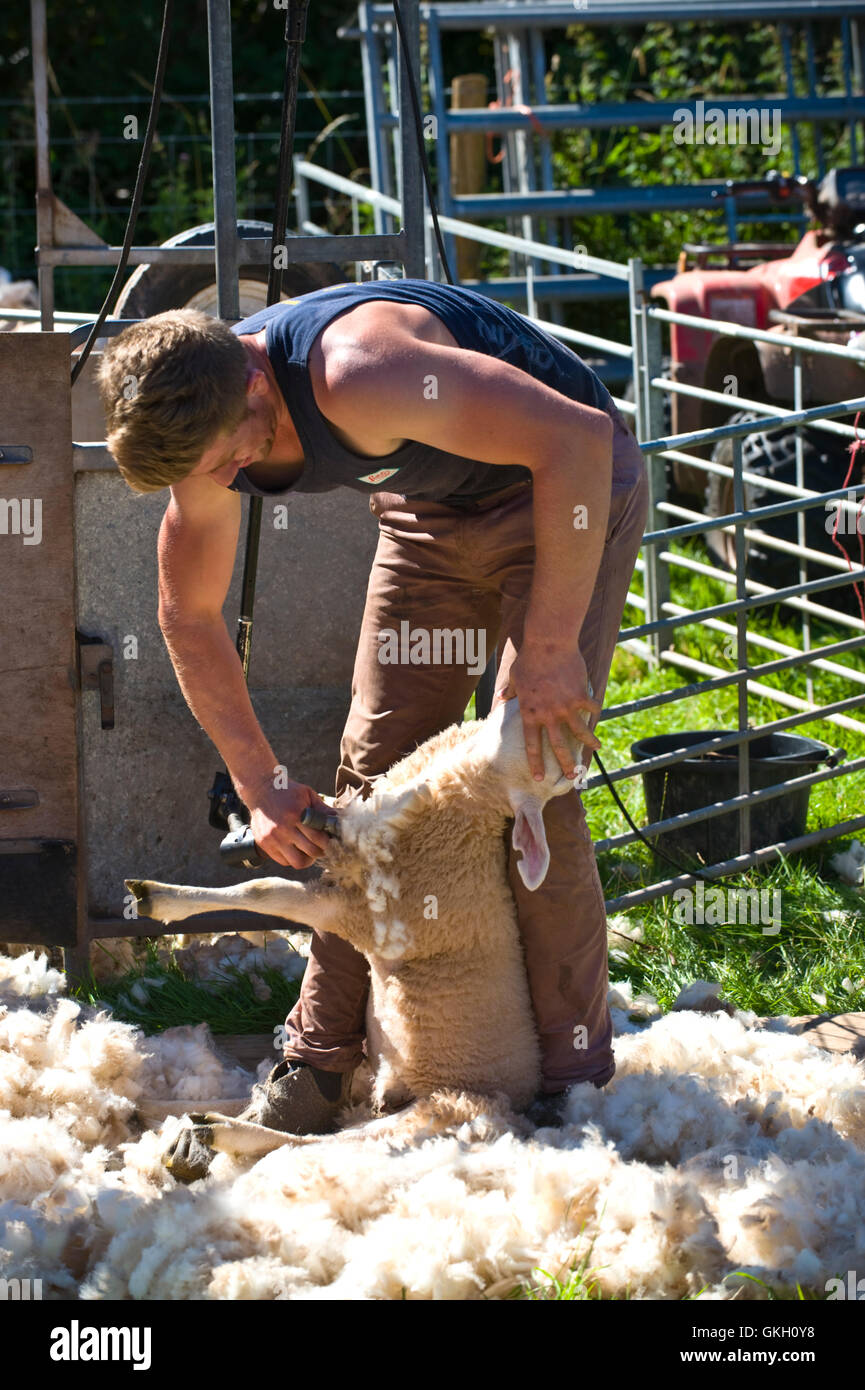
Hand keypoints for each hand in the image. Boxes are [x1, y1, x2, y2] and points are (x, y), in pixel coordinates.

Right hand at [239, 776, 333, 868]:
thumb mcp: (307, 794)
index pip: (318, 838)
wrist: (260, 790)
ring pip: (297, 862)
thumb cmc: (287, 791)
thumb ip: (323, 809)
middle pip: (310, 852)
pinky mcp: (264, 844)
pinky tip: (296, 849)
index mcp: (295, 814)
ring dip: (307, 859)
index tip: (331, 840)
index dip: (328, 842)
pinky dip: (293, 858)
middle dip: (321, 851)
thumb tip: (339, 821)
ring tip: (309, 851)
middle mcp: (283, 829)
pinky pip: (284, 861)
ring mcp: (272, 839)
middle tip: (323, 847)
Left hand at [497, 639, 600, 781]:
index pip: (533, 745)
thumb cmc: (529, 659)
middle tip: (571, 776)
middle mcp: (548, 715)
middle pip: (558, 746)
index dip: (536, 763)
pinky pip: (591, 708)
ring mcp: (566, 706)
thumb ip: (509, 691)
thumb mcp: (515, 677)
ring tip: (596, 750)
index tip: (540, 777)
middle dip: (565, 764)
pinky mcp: (580, 695)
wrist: (548, 644)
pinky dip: (595, 712)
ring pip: (579, 732)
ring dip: (588, 743)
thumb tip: (500, 697)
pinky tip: (599, 716)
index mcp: (530, 713)